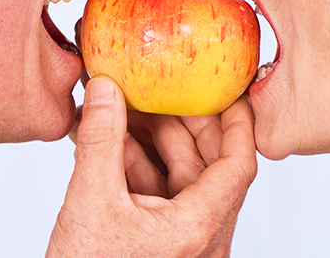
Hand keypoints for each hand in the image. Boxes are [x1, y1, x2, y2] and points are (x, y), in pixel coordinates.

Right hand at [47, 75, 256, 257]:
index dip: (236, 121)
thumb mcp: (90, 202)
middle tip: (158, 88)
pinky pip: (160, 194)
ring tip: (121, 109)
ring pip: (180, 177)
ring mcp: (182, 241)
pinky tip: (110, 141)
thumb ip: (101, 140)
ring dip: (150, 141)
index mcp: (199, 228)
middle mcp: (201, 236)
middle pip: (208, 164)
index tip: (227, 88)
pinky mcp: (161, 242)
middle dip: (180, 123)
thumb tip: (106, 88)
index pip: (239, 164)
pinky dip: (138, 166)